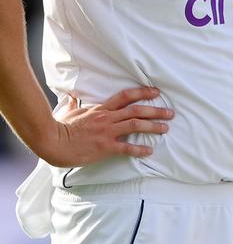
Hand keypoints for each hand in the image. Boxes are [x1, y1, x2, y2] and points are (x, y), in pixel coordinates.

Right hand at [37, 87, 172, 166]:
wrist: (51, 142)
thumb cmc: (59, 127)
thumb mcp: (68, 112)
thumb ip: (73, 104)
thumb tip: (71, 96)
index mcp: (100, 109)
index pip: (125, 96)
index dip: (142, 93)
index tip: (156, 92)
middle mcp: (107, 118)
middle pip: (136, 110)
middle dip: (156, 111)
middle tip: (170, 113)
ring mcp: (106, 132)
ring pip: (135, 125)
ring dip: (153, 127)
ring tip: (166, 128)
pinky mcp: (104, 147)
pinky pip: (126, 148)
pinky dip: (139, 150)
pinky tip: (149, 151)